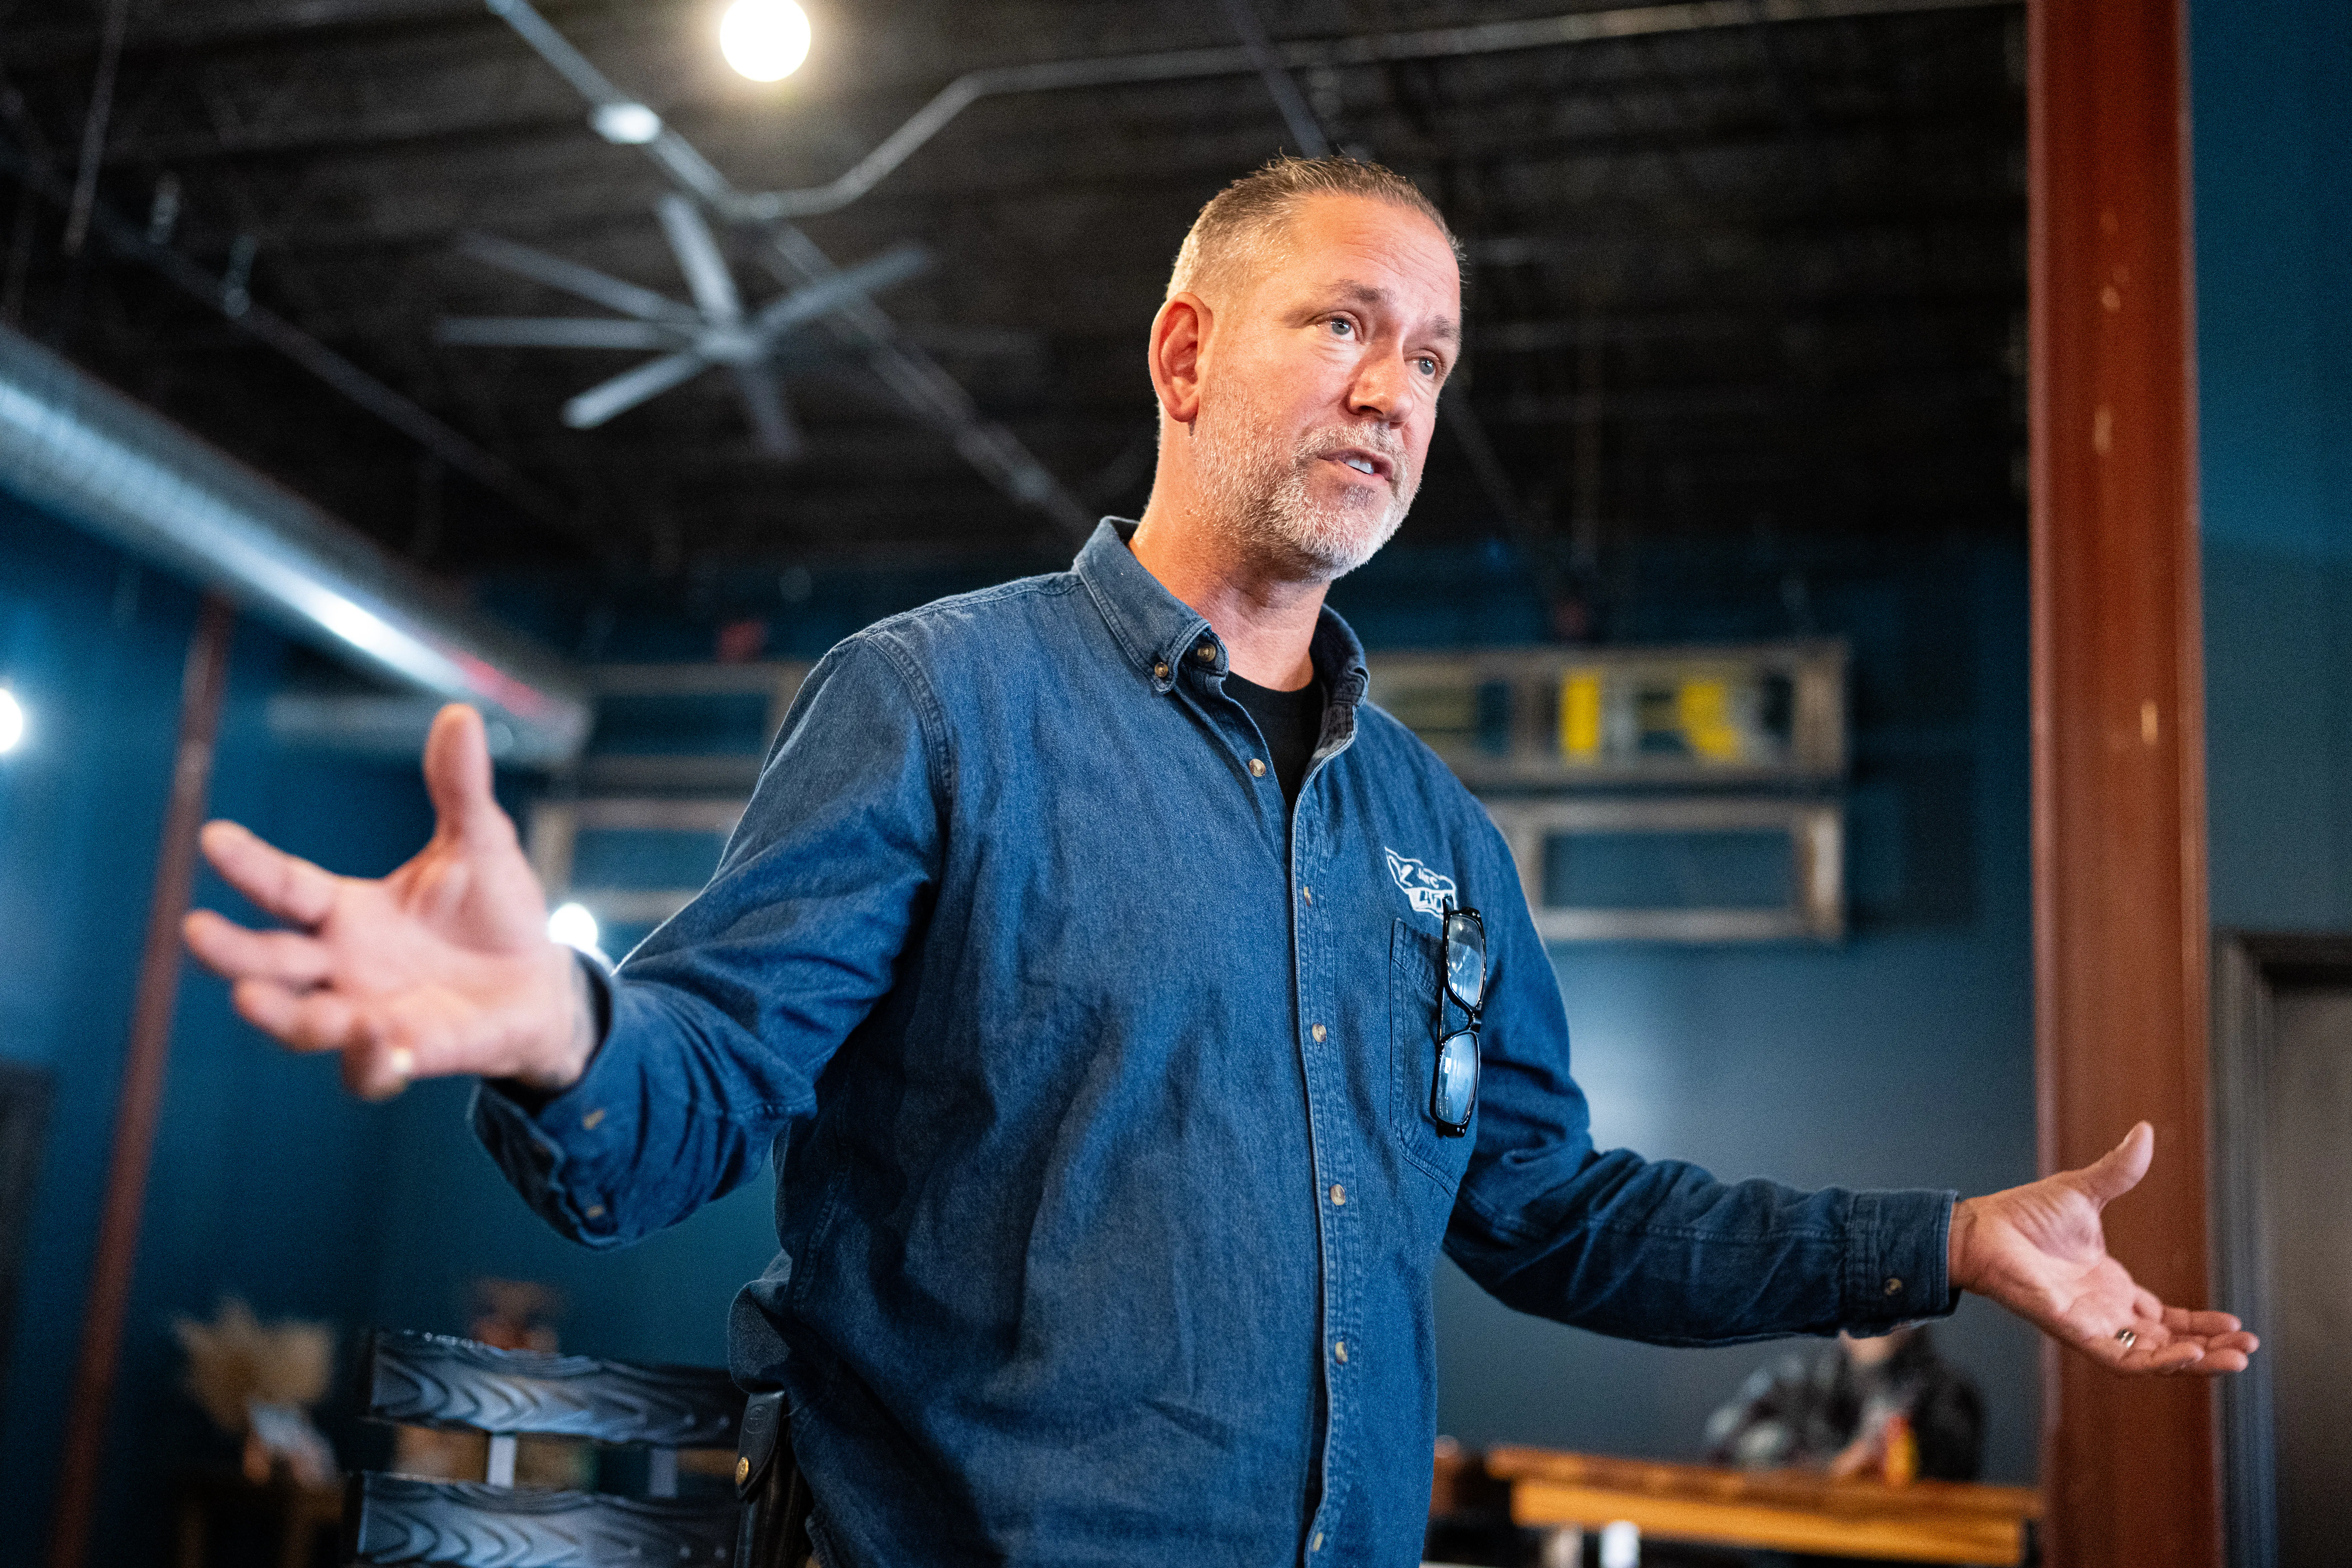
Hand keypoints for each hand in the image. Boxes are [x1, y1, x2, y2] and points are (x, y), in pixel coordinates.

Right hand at [183, 704, 593, 1099]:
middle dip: (232, 951)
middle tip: (196, 931)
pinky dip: (369, 1061)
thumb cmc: (496, 911)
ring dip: (284, 1014)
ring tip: (255, 1000)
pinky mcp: (409, 1053)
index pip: (285, 887)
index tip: (213, 838)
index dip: (249, 865)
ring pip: (306, 1023)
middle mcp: (344, 966)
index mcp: (348, 912)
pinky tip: (378, 1045)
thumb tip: (460, 714)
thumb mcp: (481, 843)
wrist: (540, 981)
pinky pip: (373, 1068)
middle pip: (270, 961)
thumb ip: (459, 788)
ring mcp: (370, 1014)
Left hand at [1947, 1122, 2257, 1374]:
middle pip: (2168, 1343)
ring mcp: (2092, 1325)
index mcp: (2112, 1287)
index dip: (2201, 1325)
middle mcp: (2105, 1312)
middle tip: (2247, 1349)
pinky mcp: (2075, 1332)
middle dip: (2210, 1349)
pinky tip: (2191, 1356)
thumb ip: (2120, 1170)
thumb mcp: (2085, 1191)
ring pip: (2153, 1358)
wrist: (1981, 1228)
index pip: (2167, 1319)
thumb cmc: (2023, 1215)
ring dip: (2195, 1361)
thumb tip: (2145, 1130)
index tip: (2236, 1325)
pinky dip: (2158, 1361)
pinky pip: (2123, 1359)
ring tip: (2236, 1359)